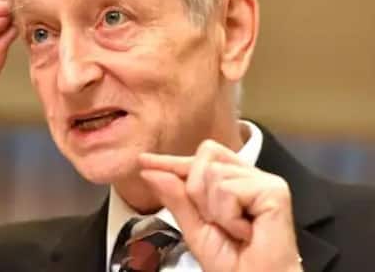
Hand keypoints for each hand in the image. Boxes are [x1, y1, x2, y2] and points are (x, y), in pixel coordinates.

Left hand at [139, 140, 301, 271]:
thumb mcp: (194, 228)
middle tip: (216, 222)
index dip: (171, 161)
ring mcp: (264, 181)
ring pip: (213, 173)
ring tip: (233, 229)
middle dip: (196, 192)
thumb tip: (149, 170)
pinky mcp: (275, 190)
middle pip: (203, 158)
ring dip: (213, 210)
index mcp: (232, 181)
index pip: (198, 159)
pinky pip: (228, 189)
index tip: (144, 161)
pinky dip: (227, 216)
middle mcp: (248, 176)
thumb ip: (175, 196)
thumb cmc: (233, 265)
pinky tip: (244, 231)